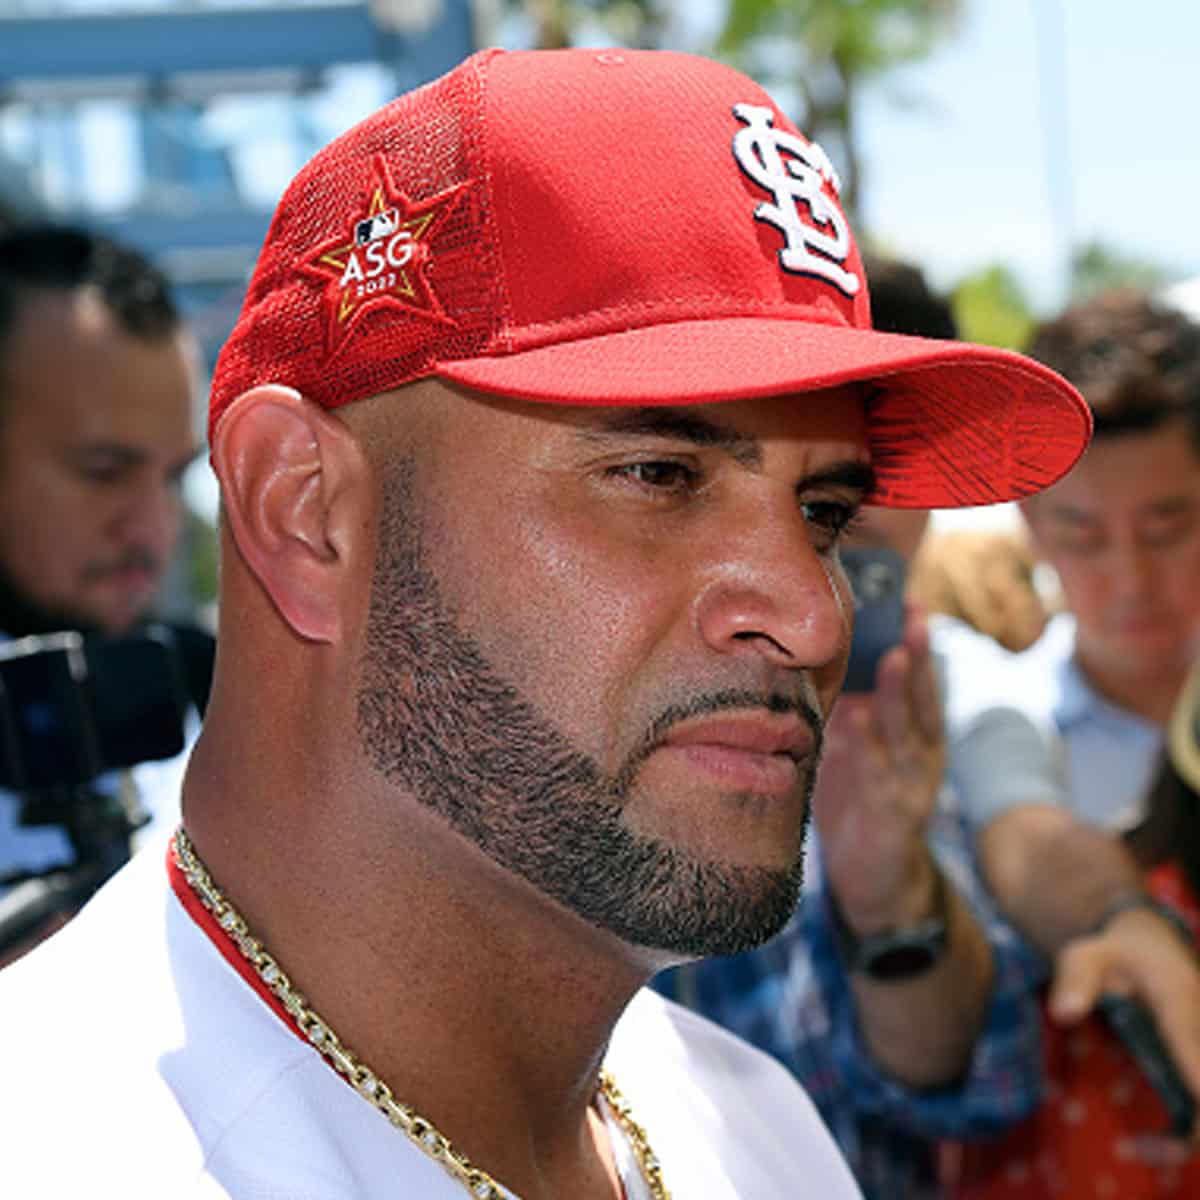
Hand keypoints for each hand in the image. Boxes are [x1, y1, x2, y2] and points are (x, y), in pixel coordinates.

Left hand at [817, 604, 944, 931]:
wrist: (873, 876)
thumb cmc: (859, 799)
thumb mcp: (857, 749)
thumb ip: (851, 711)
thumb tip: (825, 660)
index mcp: (916, 736)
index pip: (921, 684)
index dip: (919, 645)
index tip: (910, 604)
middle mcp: (921, 756)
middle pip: (923, 700)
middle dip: (919, 658)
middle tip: (912, 617)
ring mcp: (910, 785)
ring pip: (907, 733)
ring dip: (898, 695)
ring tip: (892, 658)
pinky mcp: (893, 816)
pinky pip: (879, 776)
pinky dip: (869, 747)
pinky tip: (857, 720)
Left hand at [1050, 904, 1199, 1151]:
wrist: (1148, 940)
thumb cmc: (1113, 949)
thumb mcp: (1086, 954)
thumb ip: (1075, 979)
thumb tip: (1063, 1014)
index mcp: (1181, 1004)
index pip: (1197, 1059)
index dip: (1197, 1102)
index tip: (1181, 1135)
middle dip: (1193, 1132)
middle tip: (1144, 1147)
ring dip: (1191, 1131)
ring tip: (1144, 1147)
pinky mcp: (1197, 1057)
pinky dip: (1189, 1121)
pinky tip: (1153, 1135)